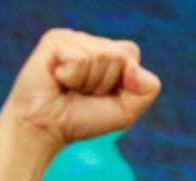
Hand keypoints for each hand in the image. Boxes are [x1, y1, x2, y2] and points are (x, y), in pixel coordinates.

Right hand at [1, 30, 160, 146]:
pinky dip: (73, 76)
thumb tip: (133, 66)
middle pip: (119, 55)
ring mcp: (72, 38)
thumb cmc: (84, 118)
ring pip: (102, 55)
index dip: (124, 80)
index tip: (104, 94)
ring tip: (71, 86)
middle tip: (84, 92)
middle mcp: (90, 42)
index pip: (131, 52)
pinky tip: (59, 79)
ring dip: (88, 81)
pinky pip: (80, 57)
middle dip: (105, 83)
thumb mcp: (127, 111)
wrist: (48, 126)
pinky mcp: (54, 40)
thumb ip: (147, 89)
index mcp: (109, 53)